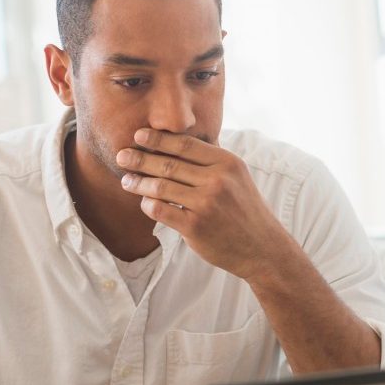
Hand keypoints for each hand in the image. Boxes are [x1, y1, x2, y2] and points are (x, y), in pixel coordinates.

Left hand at [116, 128, 294, 281]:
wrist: (262, 248)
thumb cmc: (244, 211)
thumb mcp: (236, 178)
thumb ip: (211, 162)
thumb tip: (175, 144)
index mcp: (227, 163)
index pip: (185, 145)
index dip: (158, 139)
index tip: (139, 135)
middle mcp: (218, 180)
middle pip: (169, 164)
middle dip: (140, 159)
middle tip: (122, 156)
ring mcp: (206, 204)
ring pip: (161, 187)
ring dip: (139, 183)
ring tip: (126, 181)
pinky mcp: (196, 227)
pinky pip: (161, 210)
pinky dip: (148, 205)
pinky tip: (144, 202)